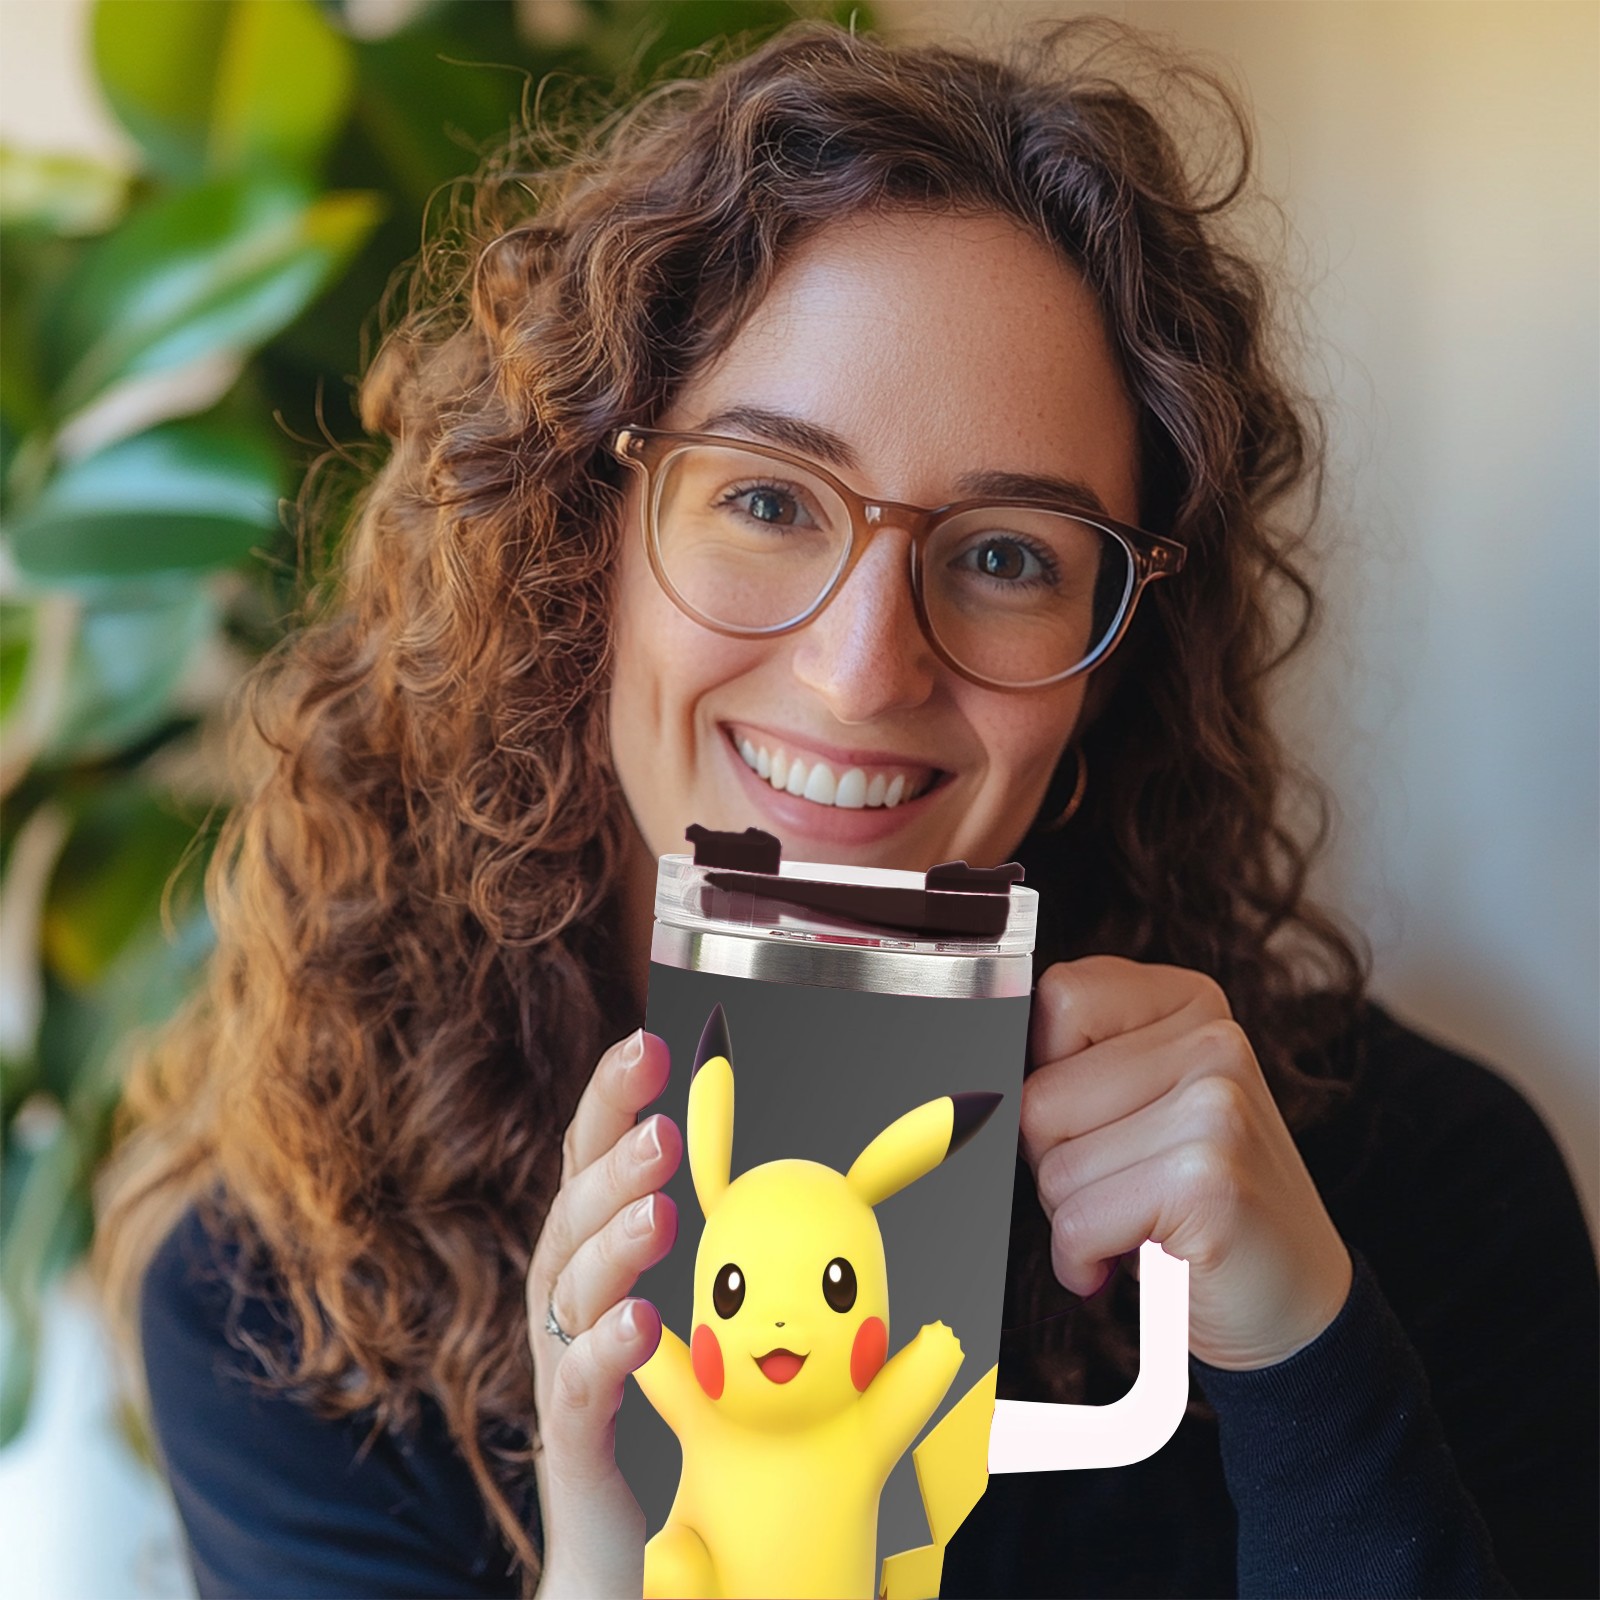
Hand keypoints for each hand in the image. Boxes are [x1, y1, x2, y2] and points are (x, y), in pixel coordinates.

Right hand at [525, 1028, 681, 1595]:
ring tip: (661, 1208)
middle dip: (613, 1160)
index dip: (609, 1102)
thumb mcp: (686, 1313)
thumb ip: (719, 1251)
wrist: (615, 1554)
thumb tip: (788, 1167)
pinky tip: (640, 1321)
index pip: (588, 1163)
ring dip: (614, 1242)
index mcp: (591, 1259)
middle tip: (663, 1126)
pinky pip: (580, 1388)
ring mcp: (560, 1367)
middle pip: (571, 1212)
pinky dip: (606, 1351)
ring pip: (569, 1289)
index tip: (646, 1043)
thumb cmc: (658, 1415)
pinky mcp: (570, 1440)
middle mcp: (564, 1301)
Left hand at [1021, 957, 1351, 1369]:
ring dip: (1073, 1214)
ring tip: (1138, 1220)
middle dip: (1056, 1159)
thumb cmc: (1197, 1204)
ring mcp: (1216, 1106)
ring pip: (1052, 1163)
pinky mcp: (1207, 1179)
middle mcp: (1213, 1040)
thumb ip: (1081, 1063)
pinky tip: (1130, 1260)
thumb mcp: (1144, 1105)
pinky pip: (1078, 1222)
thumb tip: (977, 1081)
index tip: (1089, 1121)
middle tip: (1123, 1187)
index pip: (1058, 998)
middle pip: (1040, 1095)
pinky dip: (1083, 1259)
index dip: (1046, 1073)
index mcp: (1190, 1003)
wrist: (1296, 1307)